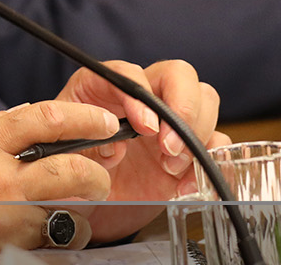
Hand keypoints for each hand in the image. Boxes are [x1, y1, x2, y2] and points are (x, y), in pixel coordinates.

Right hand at [0, 100, 116, 264]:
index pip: (43, 119)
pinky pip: (54, 239)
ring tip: (80, 204)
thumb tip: (23, 113)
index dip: (83, 117)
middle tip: (99, 173)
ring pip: (69, 210)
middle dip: (94, 170)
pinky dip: (65, 235)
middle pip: (68, 168)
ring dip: (82, 208)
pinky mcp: (7, 245)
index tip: (103, 121)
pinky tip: (60, 229)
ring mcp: (4, 216)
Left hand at [55, 59, 224, 242]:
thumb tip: (113, 146)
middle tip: (166, 147)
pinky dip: (209, 162)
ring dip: (196, 133)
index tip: (143, 126)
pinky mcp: (188, 151)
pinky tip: (185, 184)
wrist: (87, 207)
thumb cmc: (72, 173)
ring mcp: (169, 123)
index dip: (141, 95)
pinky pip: (216, 143)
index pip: (130, 74)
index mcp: (105, 90)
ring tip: (171, 166)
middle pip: (179, 75)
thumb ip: (84, 145)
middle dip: (182, 108)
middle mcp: (143, 99)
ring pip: (205, 100)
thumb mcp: (64, 156)